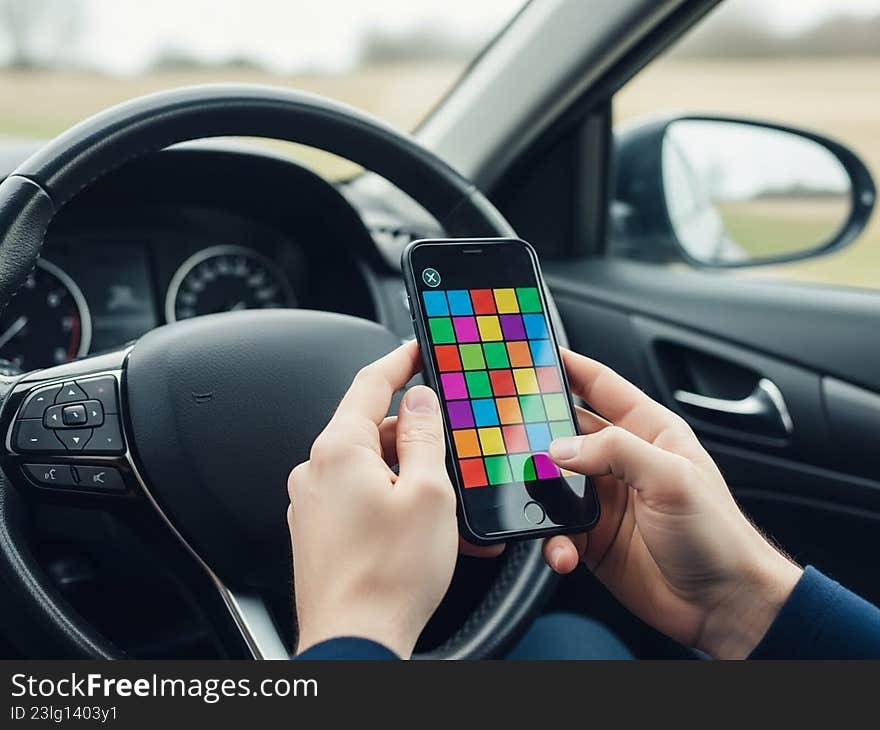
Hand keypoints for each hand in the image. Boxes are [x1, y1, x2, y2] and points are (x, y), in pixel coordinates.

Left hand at [288, 341, 499, 657]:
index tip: (417, 349)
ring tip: (450, 509)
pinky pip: (360, 499)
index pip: (370, 383)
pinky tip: (426, 527)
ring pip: (371, 468)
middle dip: (417, 438)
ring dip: (411, 477)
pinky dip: (394, 502)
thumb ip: (425, 436)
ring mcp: (314, 503)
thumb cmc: (387, 578)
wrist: (353, 642)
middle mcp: (316, 471)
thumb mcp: (428, 494)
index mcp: (338, 450)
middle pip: (373, 430)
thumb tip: (421, 401)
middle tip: (454, 453)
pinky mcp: (319, 530)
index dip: (400, 360)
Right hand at [544, 349, 801, 658]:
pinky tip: (563, 549)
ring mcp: (605, 499)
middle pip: (565, 431)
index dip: (566, 366)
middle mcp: (622, 461)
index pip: (599, 384)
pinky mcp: (593, 538)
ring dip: (539, 492)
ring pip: (553, 482)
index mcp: (648, 431)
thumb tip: (561, 447)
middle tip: (507, 434)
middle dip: (536, 432)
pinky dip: (551, 539)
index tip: (531, 356)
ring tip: (535, 501)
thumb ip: (615, 451)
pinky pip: (556, 530)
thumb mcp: (671, 478)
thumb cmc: (718, 536)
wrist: (724, 605)